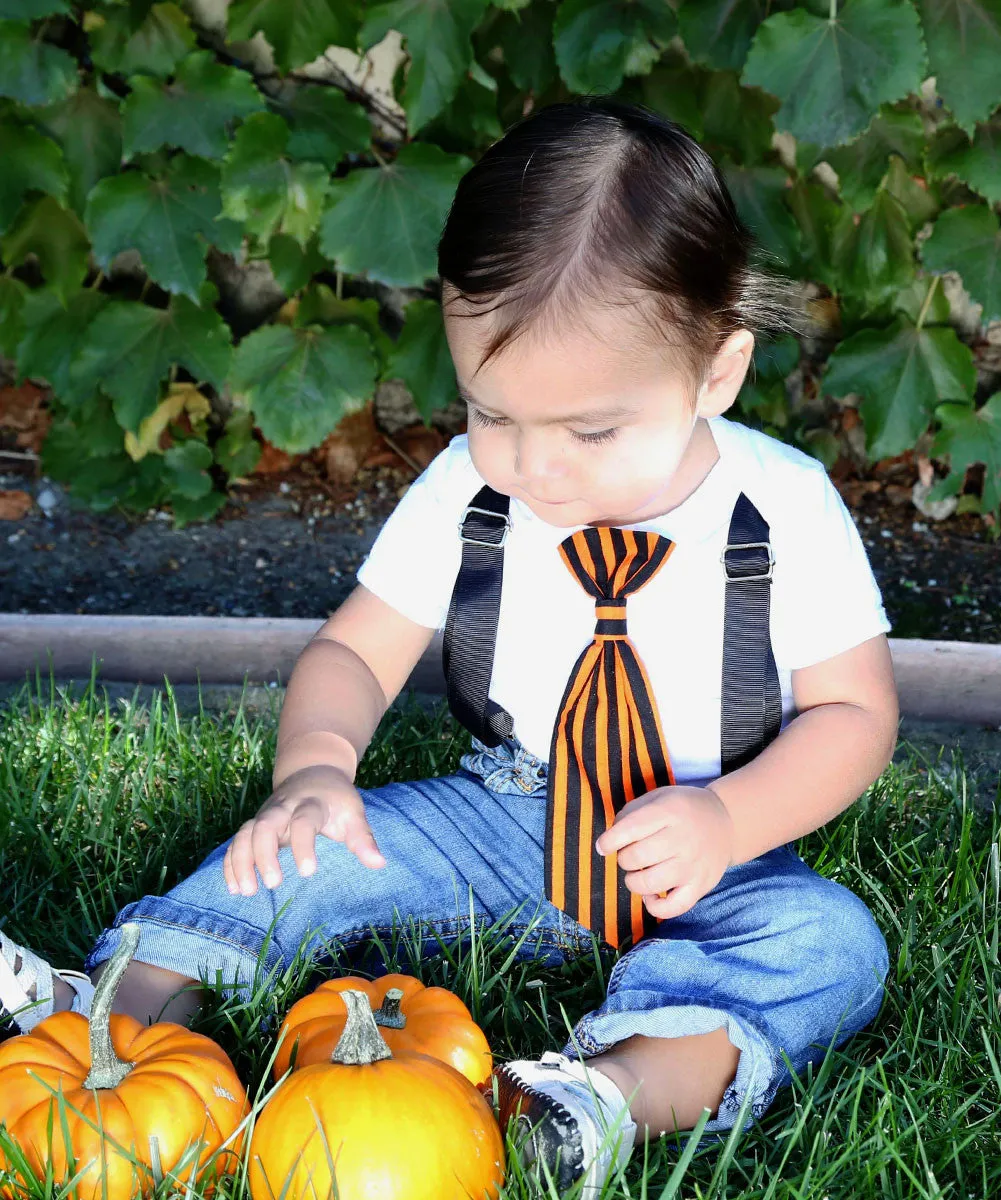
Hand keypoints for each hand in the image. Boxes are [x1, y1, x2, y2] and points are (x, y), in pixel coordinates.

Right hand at [223, 764, 385, 895]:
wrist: (312, 772)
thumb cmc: (335, 799)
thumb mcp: (353, 812)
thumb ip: (363, 838)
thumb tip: (379, 864)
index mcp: (310, 804)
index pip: (304, 822)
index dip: (304, 846)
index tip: (308, 873)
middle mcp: (283, 808)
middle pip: (265, 825)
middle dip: (265, 854)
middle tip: (273, 884)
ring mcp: (265, 816)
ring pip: (245, 833)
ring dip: (242, 861)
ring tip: (246, 891)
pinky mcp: (254, 825)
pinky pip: (236, 842)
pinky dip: (230, 863)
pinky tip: (233, 887)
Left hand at [594, 786, 734, 919]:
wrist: (725, 822)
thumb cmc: (682, 810)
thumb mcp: (658, 798)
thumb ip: (630, 814)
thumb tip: (609, 842)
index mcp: (670, 811)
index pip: (630, 829)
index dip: (609, 840)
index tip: (603, 845)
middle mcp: (683, 838)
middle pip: (636, 857)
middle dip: (624, 858)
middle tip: (631, 855)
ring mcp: (693, 865)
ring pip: (649, 883)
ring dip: (634, 881)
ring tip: (639, 872)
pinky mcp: (701, 886)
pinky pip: (672, 908)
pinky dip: (654, 906)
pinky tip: (652, 895)